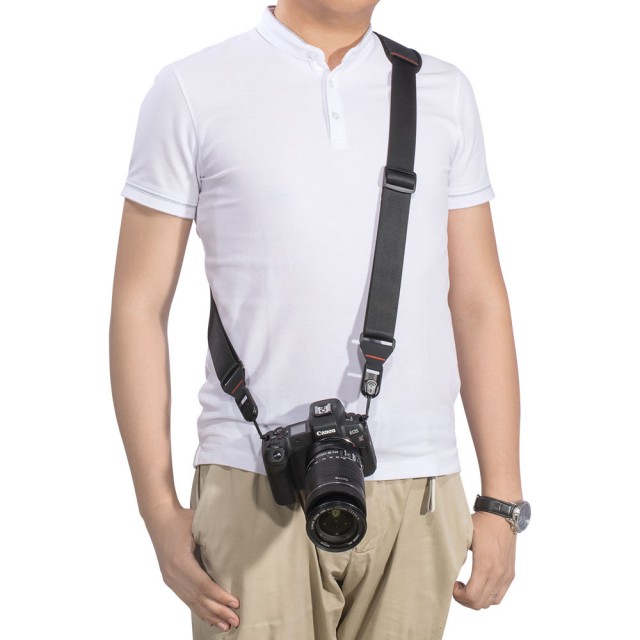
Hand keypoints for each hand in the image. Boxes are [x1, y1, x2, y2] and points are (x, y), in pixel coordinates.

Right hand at [145, 506, 240, 631]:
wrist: (159, 518)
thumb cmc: (180, 519)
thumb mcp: (197, 526)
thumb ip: (210, 541)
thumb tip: (231, 551)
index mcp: (180, 562)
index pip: (203, 585)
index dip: (220, 596)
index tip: (235, 603)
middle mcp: (173, 574)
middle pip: (198, 598)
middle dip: (218, 611)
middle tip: (235, 621)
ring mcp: (170, 578)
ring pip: (192, 602)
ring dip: (209, 615)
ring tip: (225, 626)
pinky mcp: (170, 579)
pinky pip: (185, 598)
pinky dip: (198, 609)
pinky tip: (209, 618)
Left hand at [452, 511, 515, 609]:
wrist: (501, 515)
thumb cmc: (481, 523)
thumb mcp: (464, 537)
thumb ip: (457, 554)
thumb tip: (447, 567)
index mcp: (485, 566)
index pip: (472, 596)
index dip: (458, 596)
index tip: (453, 585)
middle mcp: (498, 574)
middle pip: (480, 603)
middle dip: (465, 600)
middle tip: (458, 587)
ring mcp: (506, 575)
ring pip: (491, 602)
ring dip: (477, 599)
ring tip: (468, 586)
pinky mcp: (510, 573)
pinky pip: (500, 595)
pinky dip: (489, 596)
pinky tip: (480, 584)